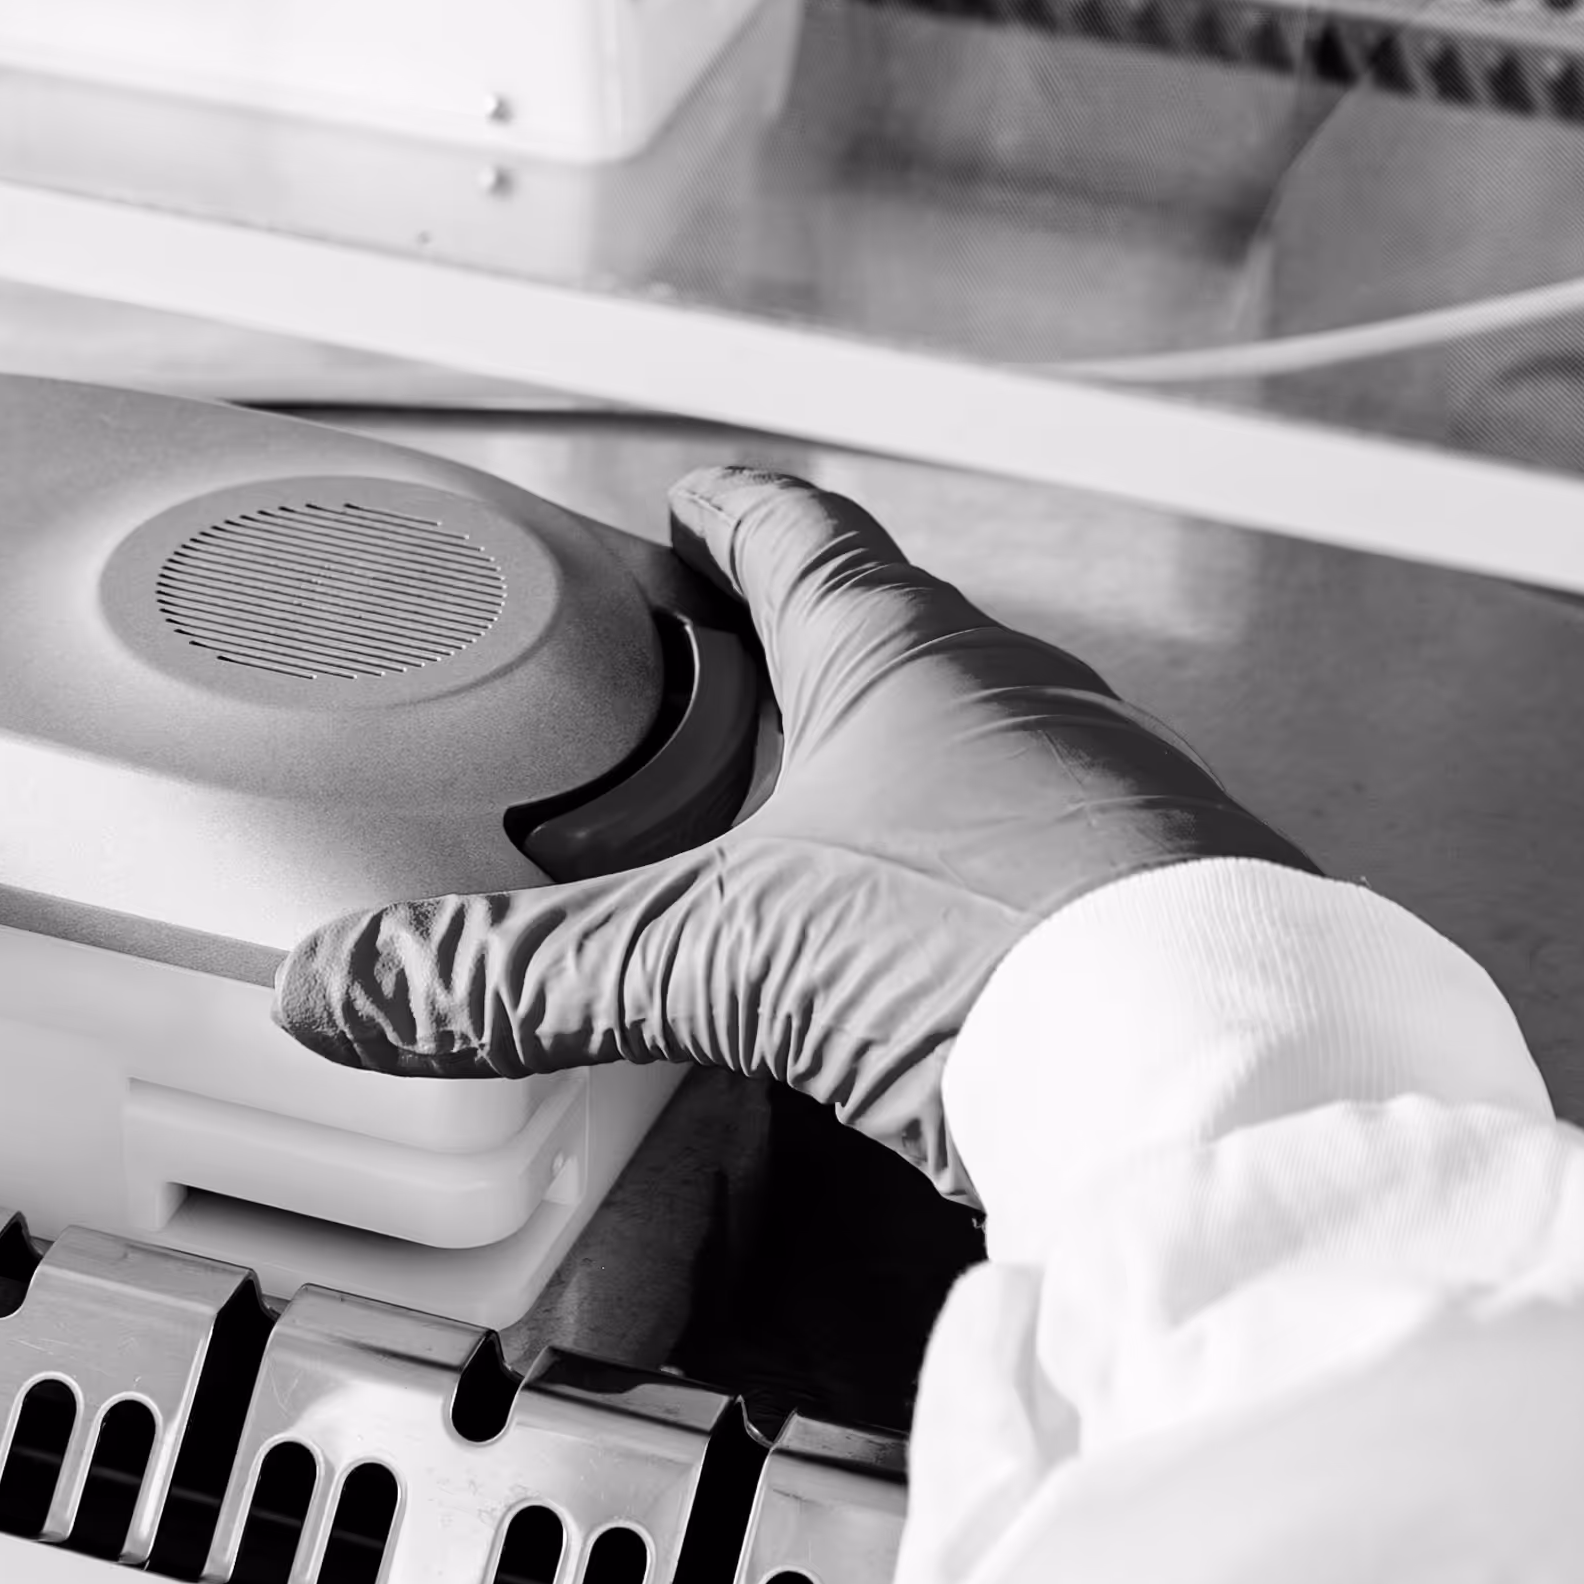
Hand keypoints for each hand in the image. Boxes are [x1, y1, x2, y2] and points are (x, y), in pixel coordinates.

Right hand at [274, 459, 1307, 1202]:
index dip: (718, 512)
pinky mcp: (1152, 901)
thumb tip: (354, 985)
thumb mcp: (725, 956)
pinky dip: (953, 884)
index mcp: (901, 651)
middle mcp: (1014, 696)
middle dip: (782, 661)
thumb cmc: (1015, 950)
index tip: (674, 512)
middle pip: (877, 634)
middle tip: (698, 698)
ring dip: (874, 778)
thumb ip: (531, 977)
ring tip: (790, 849)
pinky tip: (915, 970)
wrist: (1229, 1071)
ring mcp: (1100, 795)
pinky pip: (1028, 856)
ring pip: (961, 746)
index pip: (790, 526)